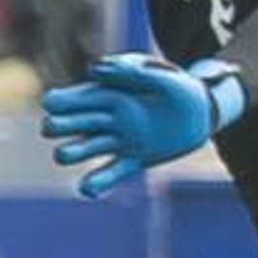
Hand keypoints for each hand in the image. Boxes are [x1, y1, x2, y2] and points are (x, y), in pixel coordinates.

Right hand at [41, 54, 244, 198]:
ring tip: (65, 154)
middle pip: (66, 125)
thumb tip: (94, 71)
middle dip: (58, 125)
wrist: (202, 112)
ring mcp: (118, 141)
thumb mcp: (161, 72)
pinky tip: (87, 189)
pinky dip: (98, 183)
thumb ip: (132, 68)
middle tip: (55, 127)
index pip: (66, 99)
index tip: (55, 104)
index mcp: (104, 93)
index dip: (57, 102)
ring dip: (72, 152)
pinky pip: (110, 173)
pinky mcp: (134, 159)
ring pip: (82, 150)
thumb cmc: (179, 86)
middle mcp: (104, 119)